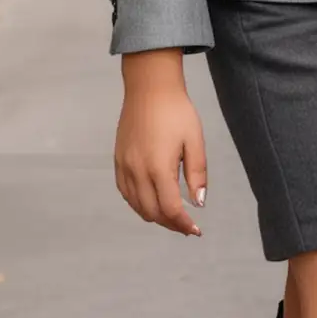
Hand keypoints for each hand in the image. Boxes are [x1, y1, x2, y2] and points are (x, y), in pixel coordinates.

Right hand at [114, 52, 207, 235]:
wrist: (149, 87)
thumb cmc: (176, 111)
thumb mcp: (194, 140)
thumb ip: (197, 173)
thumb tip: (199, 202)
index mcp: (158, 167)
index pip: (170, 209)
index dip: (183, 224)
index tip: (195, 230)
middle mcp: (137, 171)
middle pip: (152, 212)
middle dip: (170, 224)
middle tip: (186, 225)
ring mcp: (124, 166)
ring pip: (136, 205)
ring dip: (154, 215)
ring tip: (171, 216)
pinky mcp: (117, 160)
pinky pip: (125, 192)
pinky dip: (138, 203)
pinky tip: (151, 201)